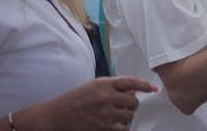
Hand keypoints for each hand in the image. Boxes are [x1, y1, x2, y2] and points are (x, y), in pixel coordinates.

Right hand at [34, 76, 154, 130]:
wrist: (54, 117)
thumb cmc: (72, 101)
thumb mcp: (91, 88)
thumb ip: (111, 88)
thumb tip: (131, 91)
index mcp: (103, 84)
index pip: (131, 81)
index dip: (144, 85)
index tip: (152, 88)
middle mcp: (106, 97)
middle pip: (133, 101)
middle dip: (131, 105)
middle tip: (124, 107)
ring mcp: (105, 113)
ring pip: (130, 116)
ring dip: (125, 117)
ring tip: (113, 117)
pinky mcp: (103, 128)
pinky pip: (123, 128)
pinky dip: (121, 128)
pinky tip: (112, 125)